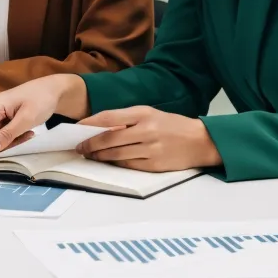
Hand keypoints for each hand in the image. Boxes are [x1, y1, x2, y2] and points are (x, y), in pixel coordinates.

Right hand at [0, 75, 86, 161]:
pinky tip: (25, 130)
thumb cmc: (40, 100)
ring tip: (28, 131)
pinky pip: (1, 134)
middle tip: (27, 136)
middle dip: (6, 143)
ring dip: (12, 140)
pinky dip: (13, 136)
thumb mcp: (26, 119)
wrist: (51, 90)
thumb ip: (8, 134)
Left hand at [76, 106, 222, 170]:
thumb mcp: (148, 113)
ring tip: (89, 155)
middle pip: (110, 139)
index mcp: (142, 113)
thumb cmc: (170, 125)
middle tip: (79, 147)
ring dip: (99, 156)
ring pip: (117, 154)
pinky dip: (115, 163)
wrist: (199, 141)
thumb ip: (126, 118)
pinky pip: (129, 165)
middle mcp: (146, 131)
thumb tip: (99, 126)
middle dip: (90, 144)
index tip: (77, 128)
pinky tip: (107, 161)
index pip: (109, 118)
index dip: (90, 124)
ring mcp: (151, 149)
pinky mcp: (155, 165)